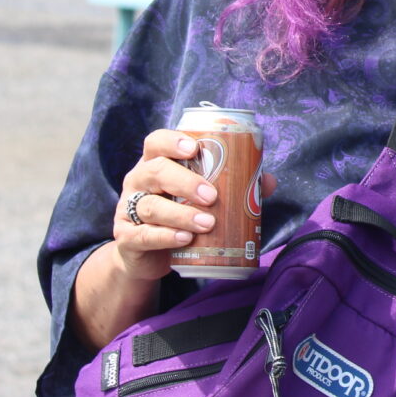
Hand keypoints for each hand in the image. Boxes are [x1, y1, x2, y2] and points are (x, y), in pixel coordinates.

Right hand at [112, 130, 274, 281]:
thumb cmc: (180, 213)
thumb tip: (269, 181)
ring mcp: (128, 210)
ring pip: (150, 206)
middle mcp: (139, 181)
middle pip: (155, 171)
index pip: (156, 142)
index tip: (194, 148)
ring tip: (207, 223)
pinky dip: (165, 236)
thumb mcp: (200, 197)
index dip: (172, 141)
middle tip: (212, 196)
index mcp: (156, 163)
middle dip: (185, 181)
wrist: (148, 255)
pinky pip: (143, 235)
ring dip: (181, 214)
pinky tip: (184, 238)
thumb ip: (234, 186)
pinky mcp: (126, 238)